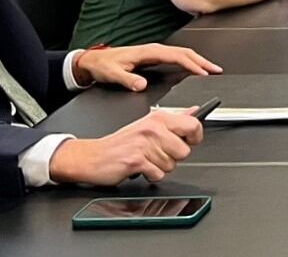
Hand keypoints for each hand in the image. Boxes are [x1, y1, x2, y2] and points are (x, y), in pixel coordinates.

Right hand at [48, 109, 203, 185]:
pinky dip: (151, 175)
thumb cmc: (122, 143)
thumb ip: (174, 119)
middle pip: (185, 151)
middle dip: (174, 157)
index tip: (188, 141)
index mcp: (158, 118)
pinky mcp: (136, 161)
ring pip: (172, 165)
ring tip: (146, 160)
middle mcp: (153, 129)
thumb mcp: (148, 124)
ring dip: (160, 167)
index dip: (195, 137)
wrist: (93, 156)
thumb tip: (194, 112)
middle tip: (158, 153)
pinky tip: (141, 168)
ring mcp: (144, 145)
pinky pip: (158, 174)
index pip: (193, 125)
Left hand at [73, 44, 220, 90]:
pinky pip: (177, 57)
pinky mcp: (154, 56)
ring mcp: (155, 52)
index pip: (176, 56)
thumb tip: (142, 84)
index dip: (191, 64)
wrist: (94, 61)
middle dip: (202, 61)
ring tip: (211, 69)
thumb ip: (128, 79)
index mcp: (149, 52)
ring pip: (183, 54)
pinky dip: (190, 62)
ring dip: (198, 60)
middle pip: (185, 53)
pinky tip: (194, 68)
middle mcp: (154, 50)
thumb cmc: (104, 66)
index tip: (203, 72)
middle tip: (216, 70)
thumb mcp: (113, 74)